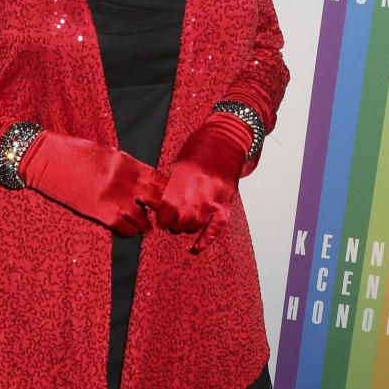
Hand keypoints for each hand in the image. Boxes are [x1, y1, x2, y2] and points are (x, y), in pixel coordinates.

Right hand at [19, 131, 164, 235]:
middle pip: (158, 201)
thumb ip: (127, 167)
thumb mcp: (107, 154)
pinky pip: (124, 228)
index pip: (161, 180)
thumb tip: (142, 180)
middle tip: (163, 216)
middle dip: (163, 210)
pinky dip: (129, 231)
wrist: (46, 159)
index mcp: (128, 163)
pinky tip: (129, 229)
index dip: (168, 191)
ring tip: (146, 227)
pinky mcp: (100, 213)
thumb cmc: (74, 152)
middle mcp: (126, 182)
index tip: (168, 198)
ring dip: (146, 224)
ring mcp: (114, 199)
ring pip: (143, 219)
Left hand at [154, 112, 251, 251]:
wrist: (226, 140)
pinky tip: (195, 249)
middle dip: (173, 224)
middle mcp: (197, 192)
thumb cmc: (200, 149)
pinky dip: (205, 241)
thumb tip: (161, 208)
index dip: (161, 219)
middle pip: (179, 221)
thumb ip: (172, 187)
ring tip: (185, 223)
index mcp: (181, 181)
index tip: (161, 219)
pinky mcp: (226, 203)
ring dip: (187, 228)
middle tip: (173, 221)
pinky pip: (216, 229)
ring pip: (194, 226)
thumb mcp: (179, 164)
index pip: (166, 211)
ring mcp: (213, 200)